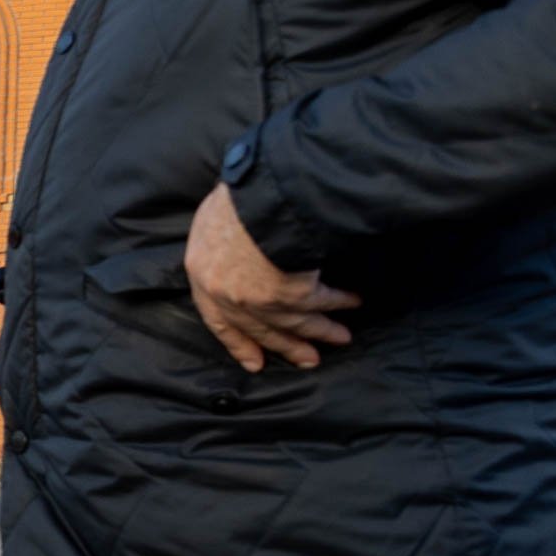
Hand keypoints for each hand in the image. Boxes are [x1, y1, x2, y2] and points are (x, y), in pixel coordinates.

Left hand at [185, 184, 359, 372]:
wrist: (260, 193)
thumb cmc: (235, 195)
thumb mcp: (212, 216)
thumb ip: (219, 241)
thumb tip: (231, 244)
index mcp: (202, 275)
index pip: (215, 319)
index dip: (237, 342)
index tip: (254, 361)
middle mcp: (228, 295)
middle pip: (259, 329)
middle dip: (287, 345)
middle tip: (307, 360)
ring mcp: (260, 299)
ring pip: (295, 323)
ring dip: (322, 332)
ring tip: (341, 339)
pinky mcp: (293, 295)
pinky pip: (321, 303)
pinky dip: (339, 303)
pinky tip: (353, 302)